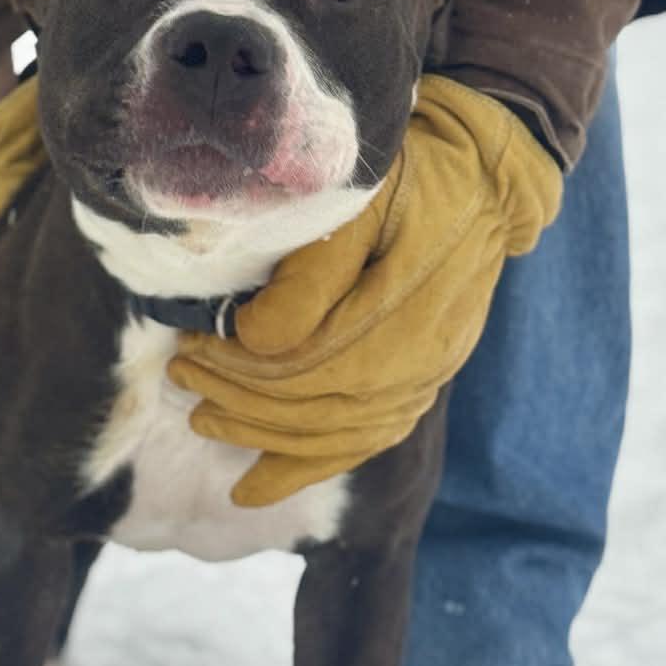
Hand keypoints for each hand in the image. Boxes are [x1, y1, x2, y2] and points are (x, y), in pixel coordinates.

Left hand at [166, 77, 563, 506]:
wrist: (482, 182)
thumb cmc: (411, 176)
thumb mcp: (362, 194)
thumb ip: (313, 267)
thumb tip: (255, 333)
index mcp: (408, 295)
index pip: (310, 353)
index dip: (242, 357)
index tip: (195, 335)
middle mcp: (424, 350)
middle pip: (314, 398)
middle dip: (236, 393)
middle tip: (183, 370)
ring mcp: (426, 378)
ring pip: (330, 432)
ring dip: (256, 431)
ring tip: (201, 416)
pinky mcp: (420, 391)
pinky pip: (358, 445)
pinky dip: (299, 470)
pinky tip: (250, 489)